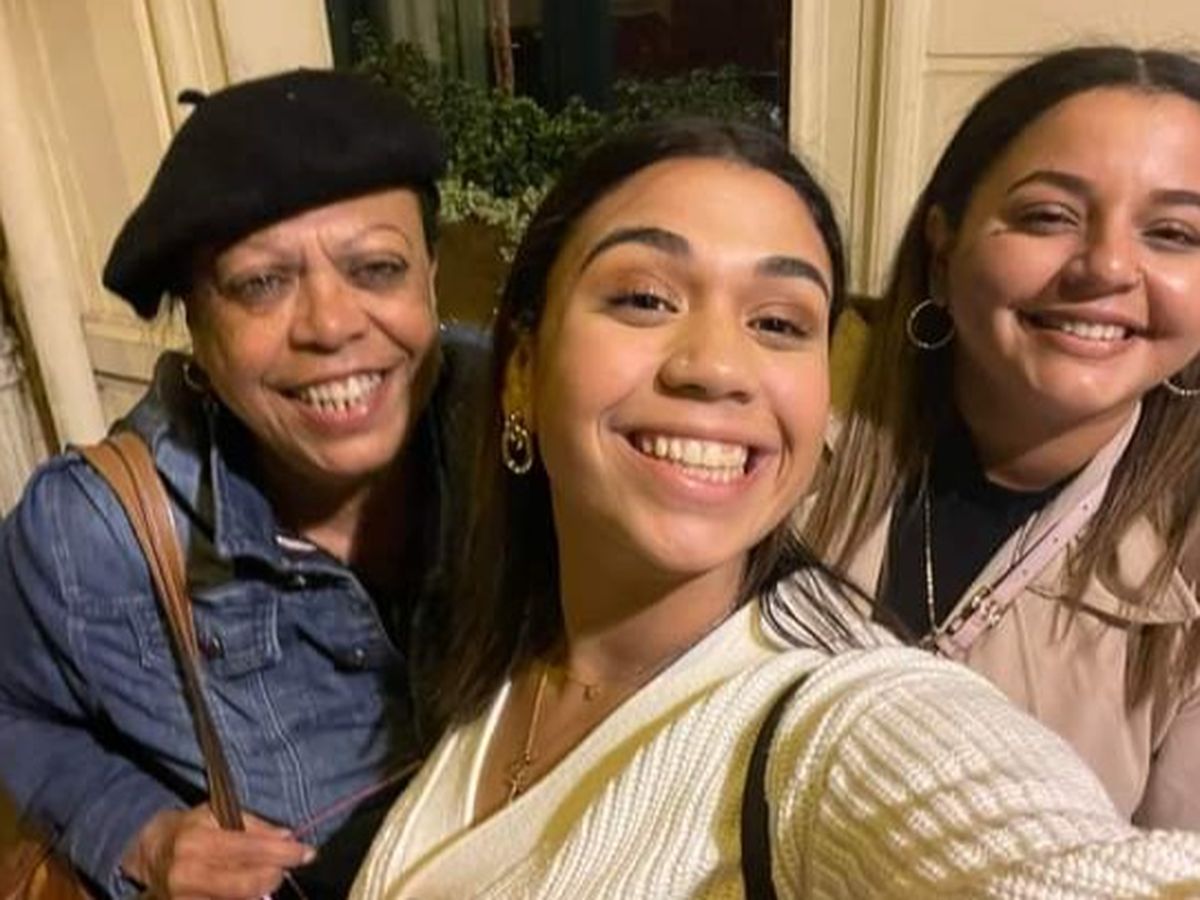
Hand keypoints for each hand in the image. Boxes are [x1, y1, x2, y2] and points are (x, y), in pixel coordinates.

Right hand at [121, 804, 314, 898]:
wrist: (151, 854)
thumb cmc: (191, 828)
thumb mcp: (217, 813)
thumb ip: (253, 825)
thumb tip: (288, 837)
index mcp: (196, 843)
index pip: (251, 850)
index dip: (284, 853)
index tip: (308, 852)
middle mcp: (189, 875)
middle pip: (249, 884)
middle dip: (276, 874)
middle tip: (286, 865)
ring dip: (263, 889)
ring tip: (268, 873)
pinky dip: (247, 898)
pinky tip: (251, 888)